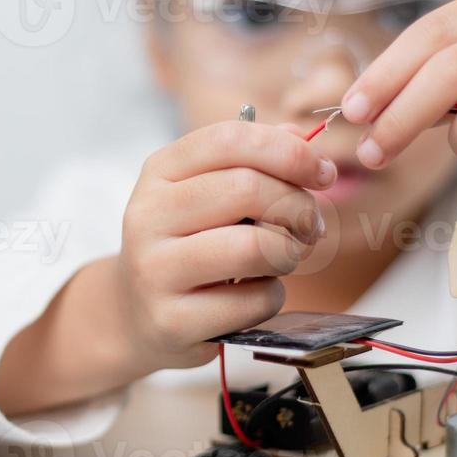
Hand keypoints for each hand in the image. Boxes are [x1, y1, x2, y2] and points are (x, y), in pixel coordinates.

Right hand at [116, 121, 336, 370]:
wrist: (134, 314)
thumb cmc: (187, 246)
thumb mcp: (206, 194)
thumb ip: (252, 162)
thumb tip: (299, 135)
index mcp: (160, 173)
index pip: (230, 140)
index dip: (289, 152)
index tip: (322, 174)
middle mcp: (148, 216)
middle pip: (248, 189)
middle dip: (299, 207)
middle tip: (310, 226)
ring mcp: (155, 271)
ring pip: (255, 246)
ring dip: (289, 253)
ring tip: (282, 259)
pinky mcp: (172, 321)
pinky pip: (253, 301)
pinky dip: (271, 298)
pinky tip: (254, 297)